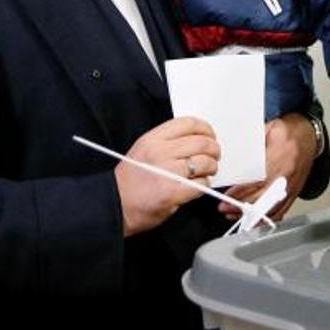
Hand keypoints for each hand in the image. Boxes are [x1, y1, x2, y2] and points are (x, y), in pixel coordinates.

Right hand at [114, 116, 219, 236]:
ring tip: (207, 172)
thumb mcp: (142, 150)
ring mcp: (168, 172)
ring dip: (211, 167)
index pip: (188, 123)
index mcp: (152, 139)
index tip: (210, 135)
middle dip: (214, 150)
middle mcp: (160, 152)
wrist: (115, 206)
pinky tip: (197, 186)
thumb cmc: (129, 182)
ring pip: (205, 162)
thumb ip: (166, 142)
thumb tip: (194, 139)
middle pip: (202, 142)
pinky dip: (204, 185)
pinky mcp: (173, 192)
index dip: (205, 128)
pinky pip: (202, 183)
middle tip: (214, 156)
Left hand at [220, 113, 315, 221]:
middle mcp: (288, 174)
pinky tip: (253, 220)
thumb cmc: (290, 132)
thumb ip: (253, 141)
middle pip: (263, 197)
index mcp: (282, 156)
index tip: (228, 196)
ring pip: (271, 207)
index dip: (242, 191)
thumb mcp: (270, 128)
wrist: (309, 137)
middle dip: (242, 205)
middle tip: (225, 208)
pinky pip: (281, 210)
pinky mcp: (294, 193)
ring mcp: (292, 186)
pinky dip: (266, 218)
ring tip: (233, 214)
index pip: (259, 179)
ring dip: (251, 215)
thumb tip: (235, 152)